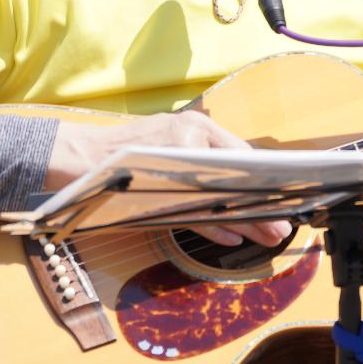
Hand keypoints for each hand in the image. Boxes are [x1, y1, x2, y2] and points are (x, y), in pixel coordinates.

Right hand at [44, 111, 290, 247]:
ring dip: (248, 220)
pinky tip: (233, 238)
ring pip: (220, 197)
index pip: (240, 153)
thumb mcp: (169, 144)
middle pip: (237, 176)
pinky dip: (214, 228)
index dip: (265, 178)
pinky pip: (193, 213)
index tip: (284, 196)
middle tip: (284, 226)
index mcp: (194, 125)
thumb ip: (200, 158)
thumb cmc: (127, 156)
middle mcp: (188, 138)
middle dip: (264, 205)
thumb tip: (242, 186)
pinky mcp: (155, 188)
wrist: (78, 157)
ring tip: (269, 236)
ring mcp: (173, 162)